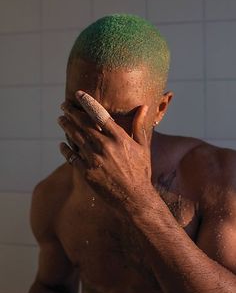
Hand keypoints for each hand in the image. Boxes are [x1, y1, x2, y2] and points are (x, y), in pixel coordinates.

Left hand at [58, 91, 153, 208]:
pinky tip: (61, 144)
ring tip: (60, 119)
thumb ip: (139, 126)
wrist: (134, 198)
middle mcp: (105, 146)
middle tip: (64, 105)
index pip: (99, 114)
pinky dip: (65, 149)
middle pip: (83, 124)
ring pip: (75, 138)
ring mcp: (94, 160)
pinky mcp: (86, 173)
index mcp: (119, 138)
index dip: (87, 102)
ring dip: (66, 126)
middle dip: (71, 112)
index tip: (79, 94)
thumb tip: (144, 106)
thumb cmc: (140, 171)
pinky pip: (71, 157)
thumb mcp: (143, 147)